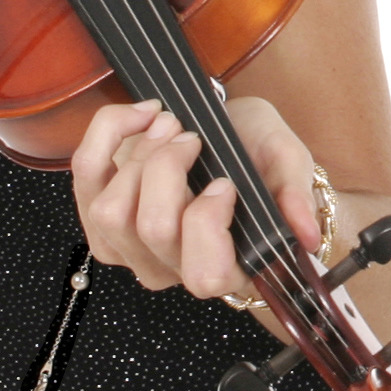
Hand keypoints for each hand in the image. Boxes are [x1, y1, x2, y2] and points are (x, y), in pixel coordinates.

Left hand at [71, 96, 326, 308]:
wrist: (229, 140)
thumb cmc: (260, 158)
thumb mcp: (290, 163)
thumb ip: (297, 195)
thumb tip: (306, 233)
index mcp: (226, 268)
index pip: (204, 273)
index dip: (208, 221)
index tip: (226, 180)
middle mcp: (172, 269)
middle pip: (151, 229)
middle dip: (168, 167)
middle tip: (192, 135)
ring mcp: (129, 250)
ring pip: (110, 211)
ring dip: (137, 153)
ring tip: (168, 124)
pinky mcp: (98, 217)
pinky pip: (84, 178)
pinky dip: (108, 134)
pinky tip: (139, 117)